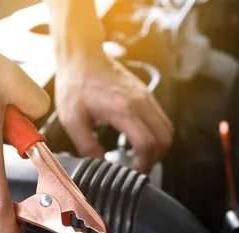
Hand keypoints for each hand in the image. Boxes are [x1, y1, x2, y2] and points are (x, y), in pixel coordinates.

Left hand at [54, 54, 172, 172]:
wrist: (82, 55)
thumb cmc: (76, 84)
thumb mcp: (72, 119)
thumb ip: (86, 145)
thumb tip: (101, 163)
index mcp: (122, 110)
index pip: (147, 143)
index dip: (145, 163)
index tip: (135, 172)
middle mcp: (140, 103)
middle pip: (164, 139)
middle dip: (155, 158)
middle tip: (139, 167)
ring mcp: (146, 97)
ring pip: (167, 129)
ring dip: (158, 146)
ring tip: (140, 155)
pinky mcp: (146, 94)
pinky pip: (162, 119)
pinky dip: (156, 133)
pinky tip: (139, 138)